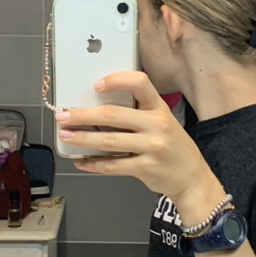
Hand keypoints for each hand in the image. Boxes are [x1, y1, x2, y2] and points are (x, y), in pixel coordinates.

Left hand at [56, 71, 213, 205]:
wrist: (191, 177)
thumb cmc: (173, 146)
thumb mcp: (163, 122)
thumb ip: (139, 114)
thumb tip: (98, 110)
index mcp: (160, 108)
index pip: (140, 83)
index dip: (116, 80)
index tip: (96, 85)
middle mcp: (158, 125)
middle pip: (114, 114)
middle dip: (83, 115)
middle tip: (64, 116)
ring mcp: (152, 147)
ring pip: (108, 140)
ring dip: (83, 138)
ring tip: (66, 136)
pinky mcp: (145, 168)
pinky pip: (112, 165)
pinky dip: (93, 164)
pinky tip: (82, 162)